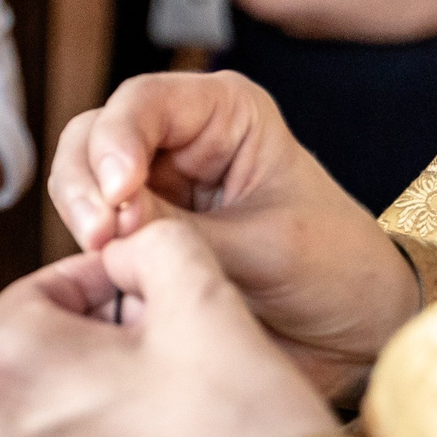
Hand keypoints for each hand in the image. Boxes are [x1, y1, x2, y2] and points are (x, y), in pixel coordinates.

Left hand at [0, 220, 336, 436]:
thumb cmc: (239, 420)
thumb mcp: (202, 292)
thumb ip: (152, 242)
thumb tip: (125, 250)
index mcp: (10, 365)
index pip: (34, 292)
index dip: (96, 279)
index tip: (150, 285)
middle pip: (38, 351)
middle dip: (98, 332)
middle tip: (171, 332)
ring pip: (54, 408)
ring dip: (103, 385)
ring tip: (178, 385)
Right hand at [48, 72, 418, 398]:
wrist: (355, 334)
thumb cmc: (334, 271)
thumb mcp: (264, 248)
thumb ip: (181, 233)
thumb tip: (107, 228)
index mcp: (222, 112)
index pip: (142, 102)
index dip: (117, 141)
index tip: (119, 194)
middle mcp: (177, 140)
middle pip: (93, 137)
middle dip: (86, 184)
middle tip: (100, 238)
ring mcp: (153, 189)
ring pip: (80, 183)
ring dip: (82, 219)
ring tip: (106, 260)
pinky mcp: (139, 237)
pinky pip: (93, 235)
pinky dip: (90, 255)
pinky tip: (107, 281)